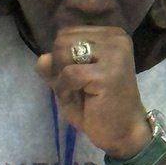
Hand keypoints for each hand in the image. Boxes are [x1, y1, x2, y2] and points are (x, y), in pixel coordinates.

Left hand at [36, 26, 151, 157]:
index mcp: (112, 35)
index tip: (79, 76)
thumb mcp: (71, 82)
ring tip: (80, 92)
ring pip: (64, 52)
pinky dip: (65, 89)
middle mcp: (117, 39)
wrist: (123, 132)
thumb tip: (42, 58)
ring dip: (62, 77)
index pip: (66, 33)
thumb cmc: (99, 106)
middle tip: (77, 86)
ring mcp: (115, 55)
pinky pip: (68, 73)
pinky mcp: (108, 74)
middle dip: (60, 66)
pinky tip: (81, 100)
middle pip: (62, 39)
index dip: (62, 57)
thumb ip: (55, 66)